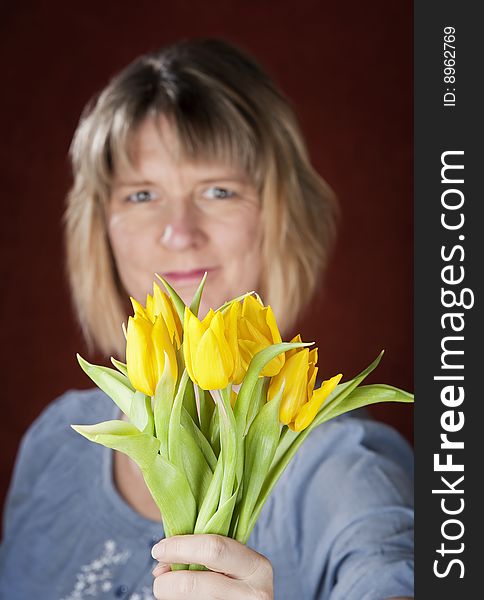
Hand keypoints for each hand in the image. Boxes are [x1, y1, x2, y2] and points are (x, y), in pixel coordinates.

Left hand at [151, 534, 273, 598]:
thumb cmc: (236, 578)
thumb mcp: (233, 562)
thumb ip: (206, 553)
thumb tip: (162, 561)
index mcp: (256, 566)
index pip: (213, 549)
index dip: (180, 547)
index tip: (159, 549)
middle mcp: (254, 594)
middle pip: (193, 584)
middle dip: (168, 580)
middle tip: (159, 576)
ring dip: (171, 594)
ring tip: (170, 589)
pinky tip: (181, 598)